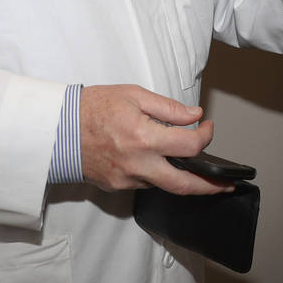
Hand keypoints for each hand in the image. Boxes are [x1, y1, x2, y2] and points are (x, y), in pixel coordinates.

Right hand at [79, 84, 231, 194]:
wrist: (57, 129)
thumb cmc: (91, 108)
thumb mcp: (134, 96)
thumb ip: (168, 108)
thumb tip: (194, 114)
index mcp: (144, 137)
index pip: (189, 146)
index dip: (206, 136)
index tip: (208, 127)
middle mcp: (138, 164)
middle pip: (184, 185)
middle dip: (210, 187)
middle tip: (226, 184)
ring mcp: (127, 179)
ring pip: (164, 185)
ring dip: (181, 179)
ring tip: (196, 170)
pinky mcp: (117, 186)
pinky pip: (144, 183)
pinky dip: (156, 174)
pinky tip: (158, 162)